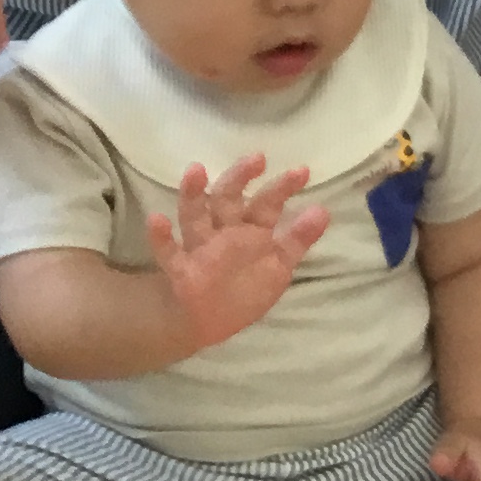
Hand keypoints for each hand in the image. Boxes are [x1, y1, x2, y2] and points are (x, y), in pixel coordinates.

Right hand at [145, 155, 328, 350]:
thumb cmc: (245, 288)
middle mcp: (224, 232)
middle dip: (241, 178)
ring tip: (196, 170)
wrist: (208, 322)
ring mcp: (200, 248)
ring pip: (195, 216)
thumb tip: (324, 211)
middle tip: (257, 158)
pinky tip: (156, 220)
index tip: (302, 171)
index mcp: (251, 231)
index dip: (283, 188)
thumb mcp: (279, 266)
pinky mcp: (180, 269)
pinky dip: (160, 237)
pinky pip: (168, 252)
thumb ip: (298, 240)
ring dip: (194, 194)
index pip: (267, 204)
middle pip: (229, 199)